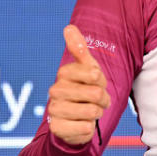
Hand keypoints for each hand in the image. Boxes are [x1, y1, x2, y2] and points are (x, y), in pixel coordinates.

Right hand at [46, 24, 109, 146]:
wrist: (75, 120)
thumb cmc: (85, 90)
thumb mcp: (87, 68)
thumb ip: (79, 49)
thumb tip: (68, 27)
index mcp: (64, 73)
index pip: (95, 74)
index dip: (101, 81)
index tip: (96, 83)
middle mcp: (55, 90)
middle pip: (95, 94)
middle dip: (102, 99)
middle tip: (95, 101)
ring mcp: (54, 109)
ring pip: (91, 111)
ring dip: (96, 113)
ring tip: (90, 112)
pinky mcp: (57, 128)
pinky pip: (85, 128)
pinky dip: (89, 128)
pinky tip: (82, 125)